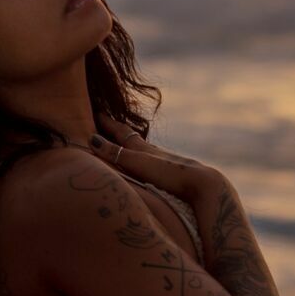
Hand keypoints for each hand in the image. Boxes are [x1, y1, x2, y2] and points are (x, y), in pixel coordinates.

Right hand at [90, 112, 229, 205]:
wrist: (202, 184)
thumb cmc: (169, 173)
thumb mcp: (139, 162)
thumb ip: (116, 154)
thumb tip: (92, 140)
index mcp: (142, 147)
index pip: (120, 131)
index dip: (107, 122)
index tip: (95, 112)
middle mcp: (152, 151)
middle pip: (130, 137)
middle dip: (116, 130)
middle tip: (104, 122)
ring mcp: (162, 162)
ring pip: (142, 149)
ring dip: (129, 145)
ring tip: (122, 144)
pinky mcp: (170, 174)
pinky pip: (150, 162)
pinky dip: (141, 159)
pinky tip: (146, 166)